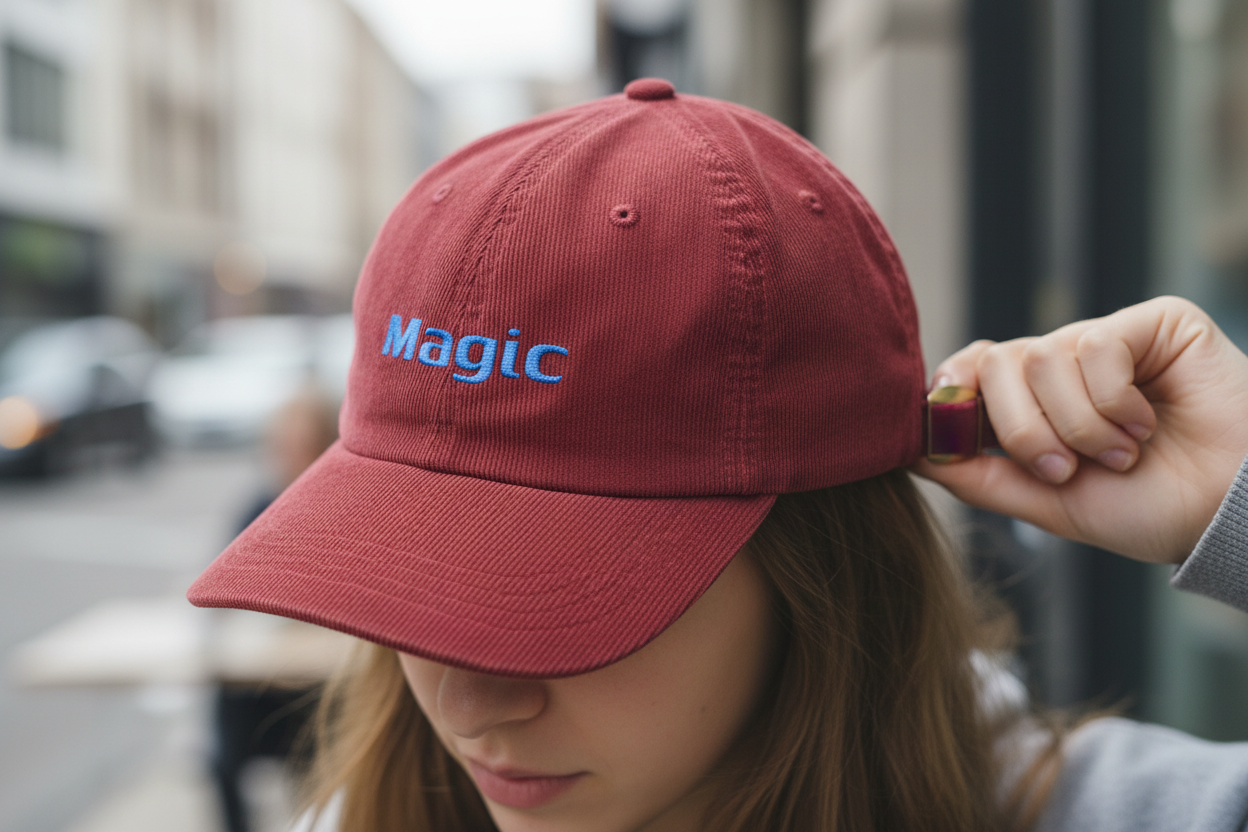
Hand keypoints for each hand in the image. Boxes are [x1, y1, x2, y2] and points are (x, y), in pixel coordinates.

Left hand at [913, 296, 1247, 563]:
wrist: (1226, 515)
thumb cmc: (1145, 510)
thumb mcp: (1045, 502)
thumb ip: (978, 475)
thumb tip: (912, 452)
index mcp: (1033, 403)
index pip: (968, 371)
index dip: (956, 398)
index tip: (966, 437)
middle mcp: (1062, 365)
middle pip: (995, 364)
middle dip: (1022, 428)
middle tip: (1066, 468)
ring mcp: (1104, 340)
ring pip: (1041, 358)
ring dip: (1079, 424)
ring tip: (1123, 453)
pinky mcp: (1152, 323)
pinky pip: (1093, 346)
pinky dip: (1115, 401)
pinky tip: (1147, 423)